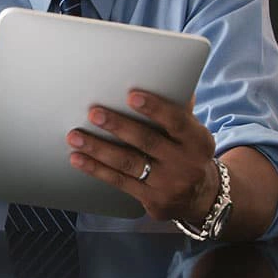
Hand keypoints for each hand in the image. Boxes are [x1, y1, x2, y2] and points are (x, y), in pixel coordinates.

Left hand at [66, 90, 218, 222]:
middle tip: (93, 113)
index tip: (132, 95)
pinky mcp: (152, 201)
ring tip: (75, 136)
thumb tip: (161, 76)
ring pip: (128, 163)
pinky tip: (78, 159)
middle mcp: (185, 163)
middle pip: (147, 141)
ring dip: (98, 149)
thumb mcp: (191, 131)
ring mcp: (168, 185)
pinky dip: (97, 169)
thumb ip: (177, 108)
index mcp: (197, 140)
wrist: (202, 196)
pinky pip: (119, 182)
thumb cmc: (187, 151)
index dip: (155, 108)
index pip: (176, 121)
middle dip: (118, 126)